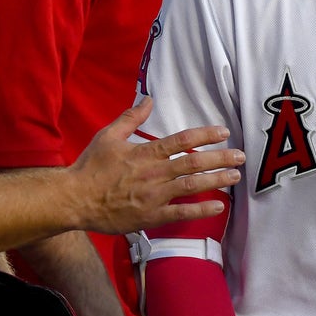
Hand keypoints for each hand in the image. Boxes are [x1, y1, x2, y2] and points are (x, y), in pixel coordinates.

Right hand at [68, 97, 243, 233]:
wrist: (75, 200)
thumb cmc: (91, 167)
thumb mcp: (108, 136)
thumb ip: (131, 118)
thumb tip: (148, 99)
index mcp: (145, 153)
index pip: (182, 140)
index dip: (205, 135)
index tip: (224, 132)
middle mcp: (154, 173)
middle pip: (194, 163)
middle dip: (221, 158)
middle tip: (241, 156)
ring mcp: (154, 196)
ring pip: (192, 186)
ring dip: (217, 181)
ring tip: (235, 176)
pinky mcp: (151, 216)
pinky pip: (181, 213)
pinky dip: (201, 210)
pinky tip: (219, 206)